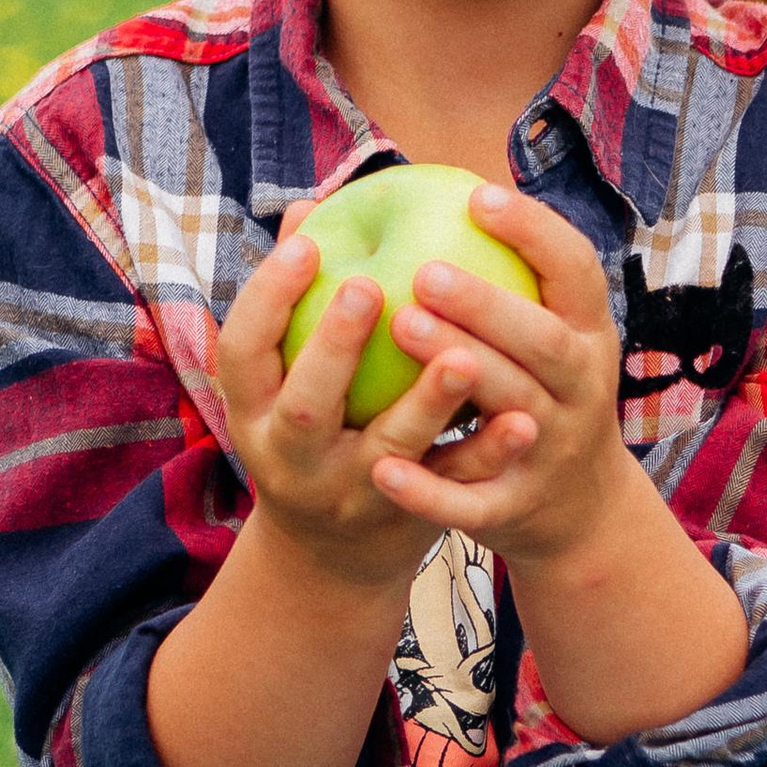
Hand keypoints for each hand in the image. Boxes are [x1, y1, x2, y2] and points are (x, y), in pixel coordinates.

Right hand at [216, 213, 537, 595]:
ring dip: (428, 403)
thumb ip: (296, 304)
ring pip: (389, 451)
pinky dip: (487, 453)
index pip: (243, 352)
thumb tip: (307, 208)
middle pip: (309, 407)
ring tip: (466, 356)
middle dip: (335, 348)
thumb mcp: (284, 383)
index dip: (267, 298)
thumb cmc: (313, 432)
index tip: (309, 243)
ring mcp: (351, 496)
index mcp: (256, 414)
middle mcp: (293, 461)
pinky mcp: (408, 522)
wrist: (332, 558)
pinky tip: (523, 418)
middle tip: (372, 288)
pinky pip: (453, 488)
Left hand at [364, 186, 637, 570]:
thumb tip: (442, 188)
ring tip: (399, 329)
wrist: (580, 514)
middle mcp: (583, 392)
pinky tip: (381, 466)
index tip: (477, 196)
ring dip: (458, 373)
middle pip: (545, 344)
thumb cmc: (540, 398)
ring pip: (511, 412)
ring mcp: (553, 452)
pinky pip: (472, 501)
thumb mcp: (550, 339)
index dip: (534, 231)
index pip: (577, 271)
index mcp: (590, 337)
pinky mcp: (518, 510)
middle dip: (488, 305)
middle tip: (422, 271)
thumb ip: (510, 281)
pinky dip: (429, 488)